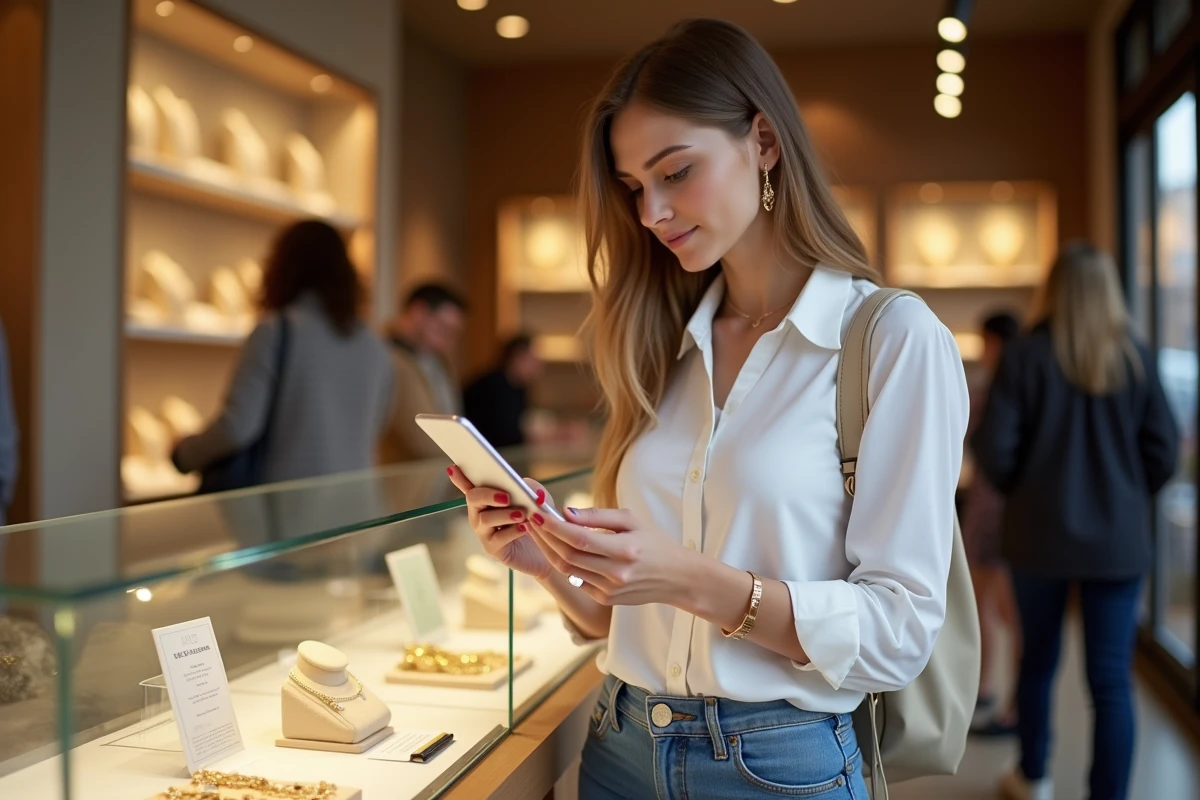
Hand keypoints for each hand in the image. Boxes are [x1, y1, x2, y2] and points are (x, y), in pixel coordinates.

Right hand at [446, 466, 553, 580]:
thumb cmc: (538, 519)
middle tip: (507, 497)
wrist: (547, 548)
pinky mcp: (492, 548)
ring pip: (485, 519)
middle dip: (488, 494)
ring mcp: (484, 532)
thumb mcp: (538, 498)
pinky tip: (525, 528)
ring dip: (505, 514)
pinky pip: (498, 538)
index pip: (470, 485)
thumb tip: (521, 484)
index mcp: (488, 498)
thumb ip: (529, 487)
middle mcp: (480, 513)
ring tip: (522, 514)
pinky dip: (513, 531)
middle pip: (473, 498)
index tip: (453, 467)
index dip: (460, 477)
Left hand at [526, 506, 688, 606]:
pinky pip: (577, 580)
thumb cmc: (655, 543)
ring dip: (550, 550)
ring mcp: (609, 590)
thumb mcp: (632, 520)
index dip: (554, 527)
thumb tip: (566, 513)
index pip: (579, 539)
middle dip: (545, 537)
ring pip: (568, 570)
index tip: (538, 514)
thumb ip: (598, 516)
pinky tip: (557, 549)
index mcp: (624, 550)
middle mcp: (615, 573)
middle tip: (532, 521)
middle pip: (568, 555)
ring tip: (540, 533)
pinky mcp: (606, 599)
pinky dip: (565, 564)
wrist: (677, 578)